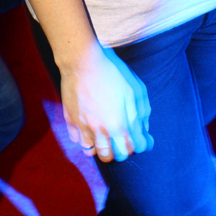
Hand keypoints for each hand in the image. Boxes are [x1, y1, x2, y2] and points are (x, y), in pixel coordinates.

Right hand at [60, 40, 152, 162]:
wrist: (82, 59)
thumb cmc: (112, 72)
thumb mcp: (136, 90)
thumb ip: (142, 113)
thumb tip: (143, 130)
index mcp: (119, 124)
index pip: (133, 149)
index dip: (143, 144)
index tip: (145, 139)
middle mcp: (100, 130)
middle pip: (113, 156)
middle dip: (122, 150)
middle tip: (125, 137)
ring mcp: (83, 126)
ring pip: (93, 152)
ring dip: (102, 147)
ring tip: (107, 136)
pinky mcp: (70, 119)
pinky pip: (77, 140)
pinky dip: (85, 139)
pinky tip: (90, 129)